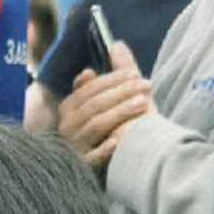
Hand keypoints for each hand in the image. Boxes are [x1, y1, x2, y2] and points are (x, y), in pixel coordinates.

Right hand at [58, 42, 153, 167]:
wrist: (112, 166)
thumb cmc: (111, 130)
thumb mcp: (108, 102)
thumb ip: (112, 75)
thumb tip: (117, 45)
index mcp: (69, 109)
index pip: (90, 89)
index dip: (113, 80)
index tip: (135, 74)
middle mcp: (67, 126)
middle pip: (94, 104)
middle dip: (121, 93)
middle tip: (145, 85)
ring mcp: (74, 147)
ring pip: (95, 125)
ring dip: (119, 113)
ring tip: (142, 104)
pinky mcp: (81, 167)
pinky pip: (90, 158)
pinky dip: (102, 150)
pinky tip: (117, 142)